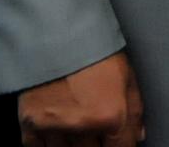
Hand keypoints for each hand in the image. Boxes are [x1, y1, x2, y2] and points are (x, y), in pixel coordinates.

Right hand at [17, 51, 143, 146]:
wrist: (55, 33)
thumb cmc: (95, 49)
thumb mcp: (127, 75)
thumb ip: (135, 109)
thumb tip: (138, 135)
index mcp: (110, 115)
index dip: (121, 146)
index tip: (117, 141)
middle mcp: (81, 126)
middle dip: (98, 143)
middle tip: (97, 128)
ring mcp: (53, 128)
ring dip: (73, 144)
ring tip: (77, 125)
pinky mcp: (30, 125)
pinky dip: (48, 143)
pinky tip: (57, 130)